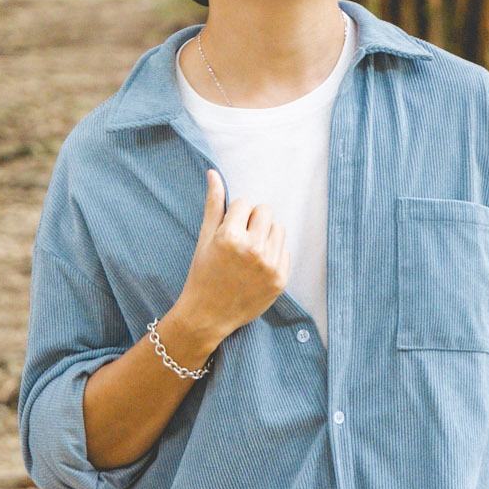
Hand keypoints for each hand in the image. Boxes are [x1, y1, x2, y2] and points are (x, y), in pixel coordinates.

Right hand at [173, 169, 288, 346]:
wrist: (208, 315)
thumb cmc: (202, 274)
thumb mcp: (204, 238)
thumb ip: (213, 204)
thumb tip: (213, 173)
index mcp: (231, 237)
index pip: (244, 204)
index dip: (234, 216)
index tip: (227, 232)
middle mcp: (253, 250)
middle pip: (265, 211)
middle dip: (252, 220)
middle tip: (240, 239)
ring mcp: (269, 266)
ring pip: (278, 228)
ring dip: (266, 234)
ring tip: (250, 251)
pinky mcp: (280, 280)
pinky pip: (285, 250)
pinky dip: (273, 253)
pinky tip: (257, 266)